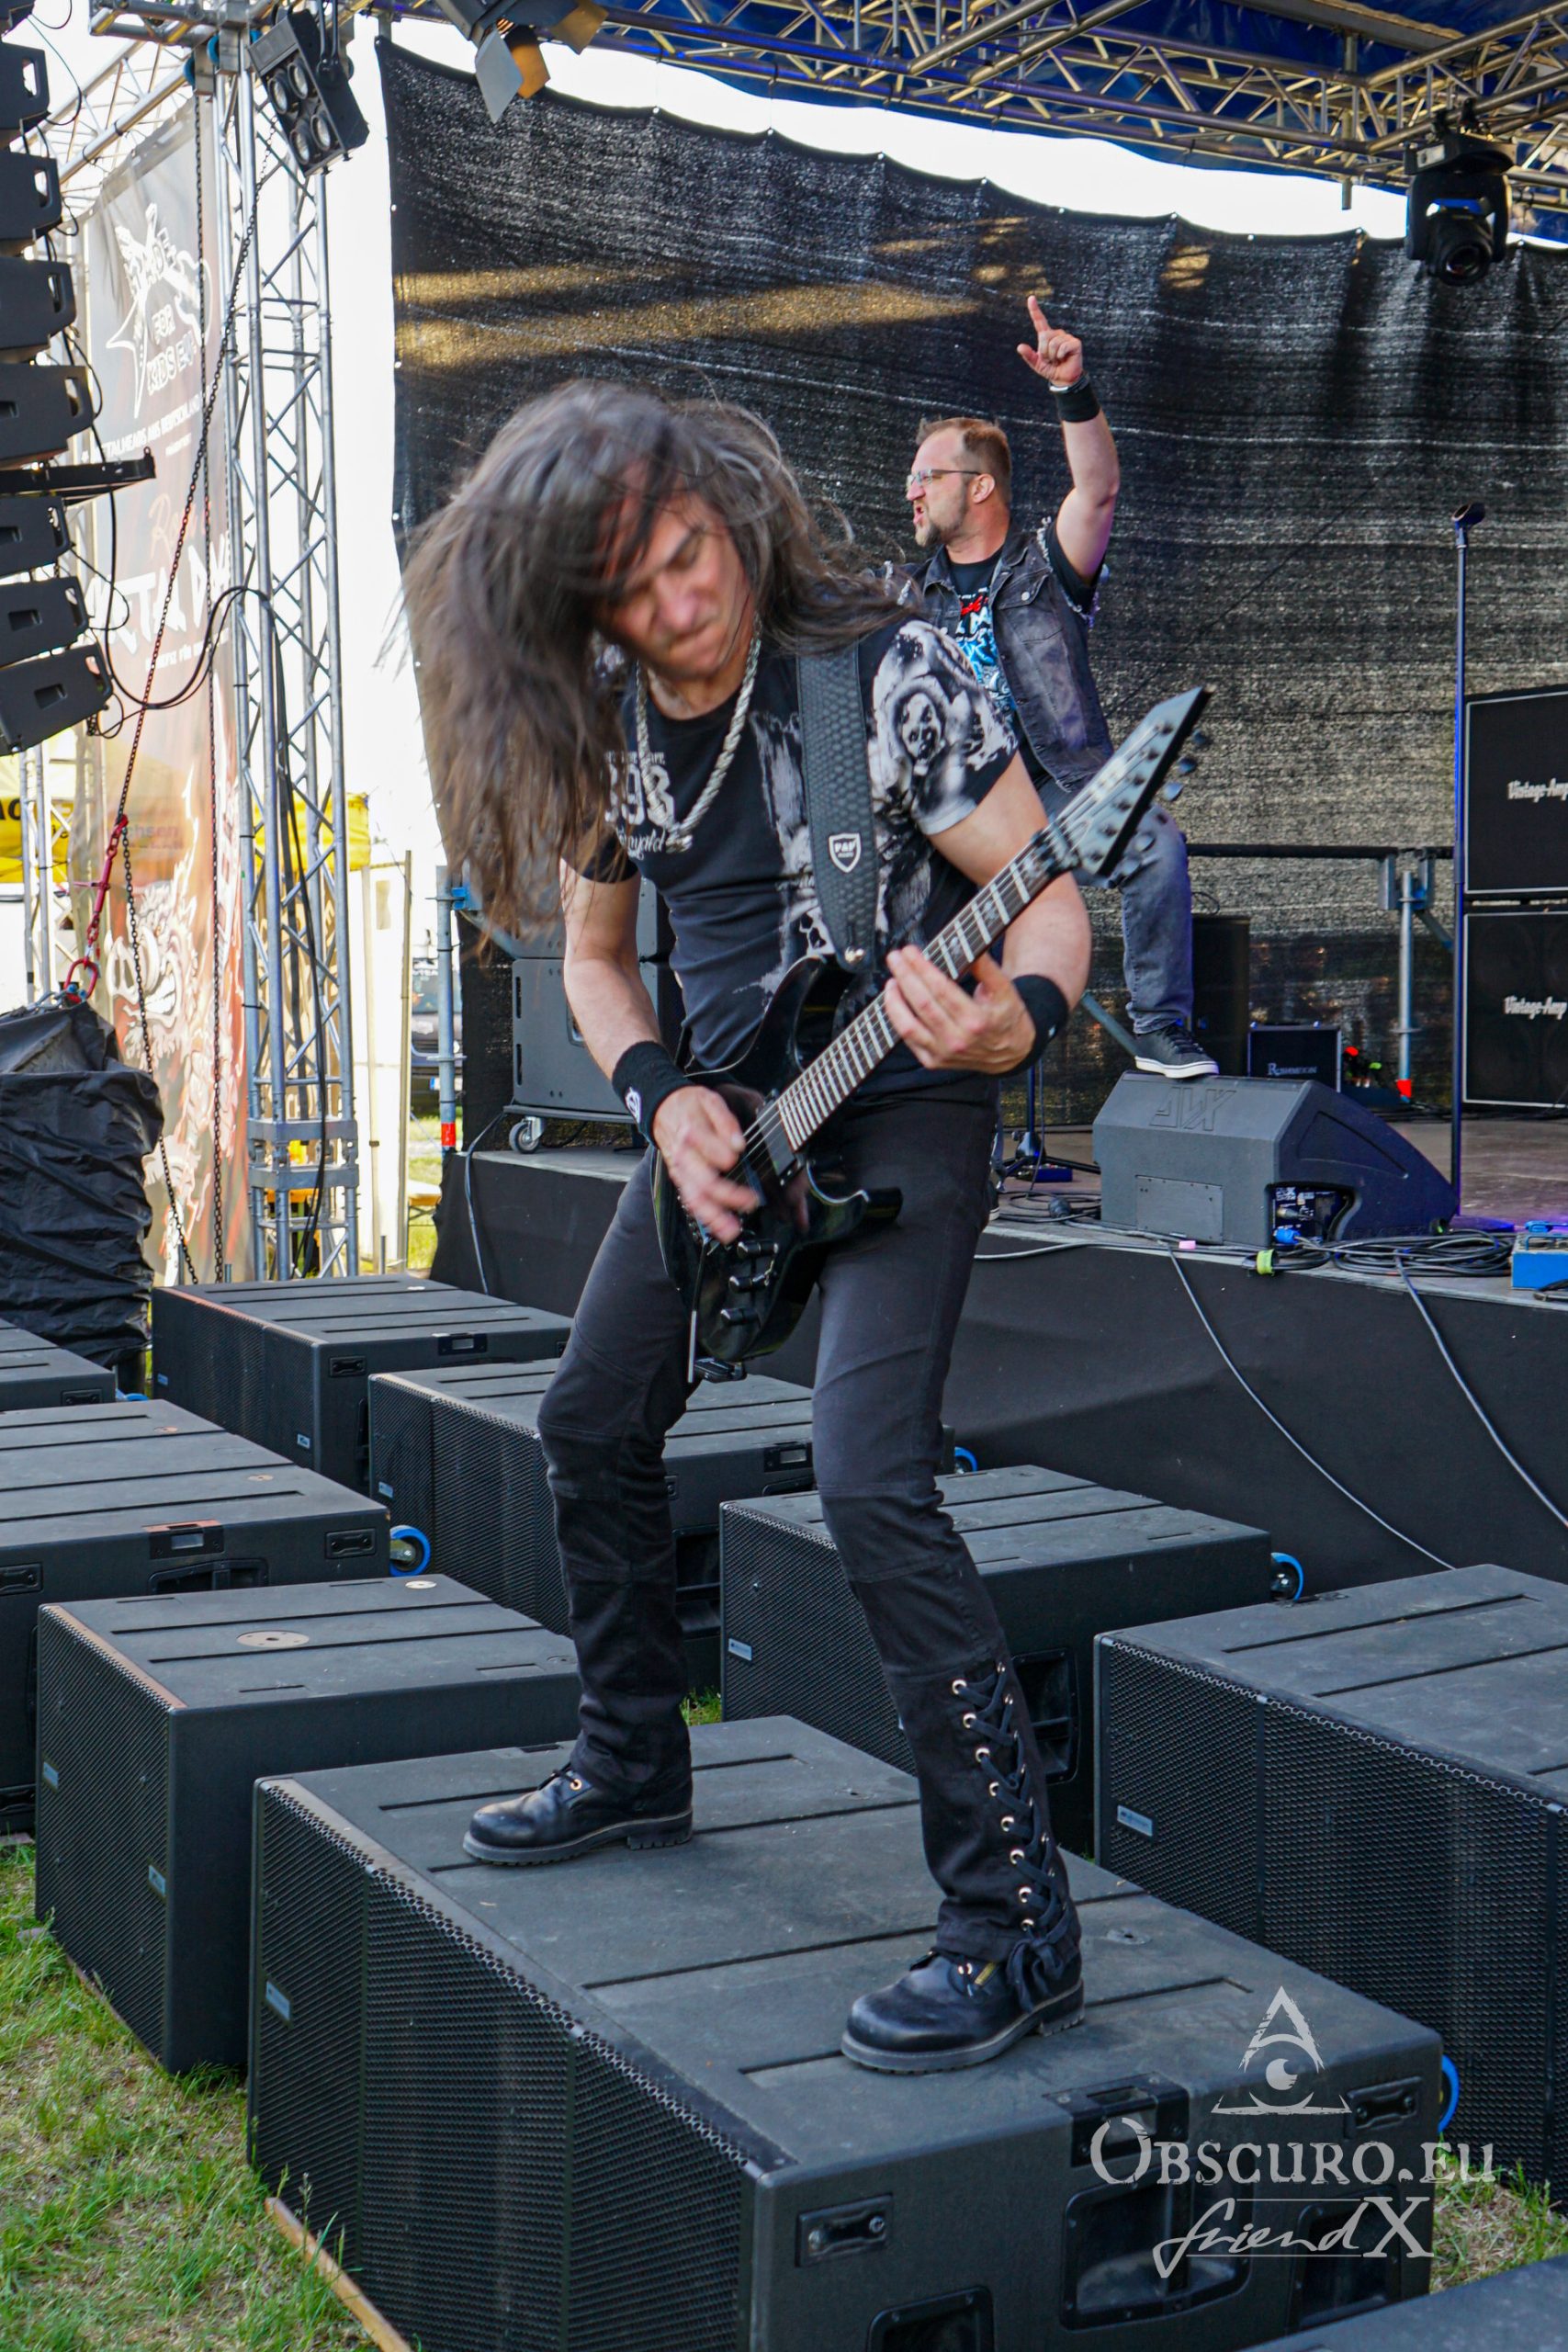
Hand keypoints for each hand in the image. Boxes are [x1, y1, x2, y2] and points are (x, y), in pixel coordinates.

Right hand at [650, 1085, 757, 1243]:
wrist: (661, 1109)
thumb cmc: (689, 1105)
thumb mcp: (708, 1100)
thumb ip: (725, 1120)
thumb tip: (738, 1142)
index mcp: (691, 1132)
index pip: (705, 1147)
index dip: (720, 1154)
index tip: (737, 1157)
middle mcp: (683, 1155)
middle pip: (703, 1180)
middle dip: (728, 1195)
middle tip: (750, 1201)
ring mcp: (680, 1170)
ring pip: (695, 1197)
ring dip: (714, 1216)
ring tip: (732, 1229)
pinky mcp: (680, 1179)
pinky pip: (690, 1200)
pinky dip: (704, 1216)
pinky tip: (719, 1226)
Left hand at [885, 947, 1035, 1074]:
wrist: (1011, 1053)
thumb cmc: (1006, 1018)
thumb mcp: (1006, 991)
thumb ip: (987, 968)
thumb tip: (968, 947)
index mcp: (977, 1020)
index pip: (941, 989)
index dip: (922, 968)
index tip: (910, 952)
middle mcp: (958, 1039)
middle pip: (922, 1003)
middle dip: (904, 976)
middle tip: (895, 958)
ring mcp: (943, 1053)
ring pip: (908, 1026)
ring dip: (894, 1001)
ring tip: (891, 981)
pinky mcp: (933, 1062)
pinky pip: (908, 1040)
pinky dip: (897, 1020)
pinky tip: (895, 1003)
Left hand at [1017, 296, 1082, 386]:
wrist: (1064, 379)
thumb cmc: (1051, 369)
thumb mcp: (1036, 364)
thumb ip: (1028, 356)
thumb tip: (1019, 347)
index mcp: (1046, 336)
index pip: (1039, 321)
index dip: (1035, 310)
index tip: (1031, 298)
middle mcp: (1056, 333)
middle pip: (1044, 337)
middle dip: (1044, 352)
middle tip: (1050, 359)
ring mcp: (1067, 337)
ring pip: (1053, 343)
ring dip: (1052, 356)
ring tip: (1057, 360)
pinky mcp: (1075, 343)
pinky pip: (1062, 347)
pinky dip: (1061, 356)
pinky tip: (1064, 358)